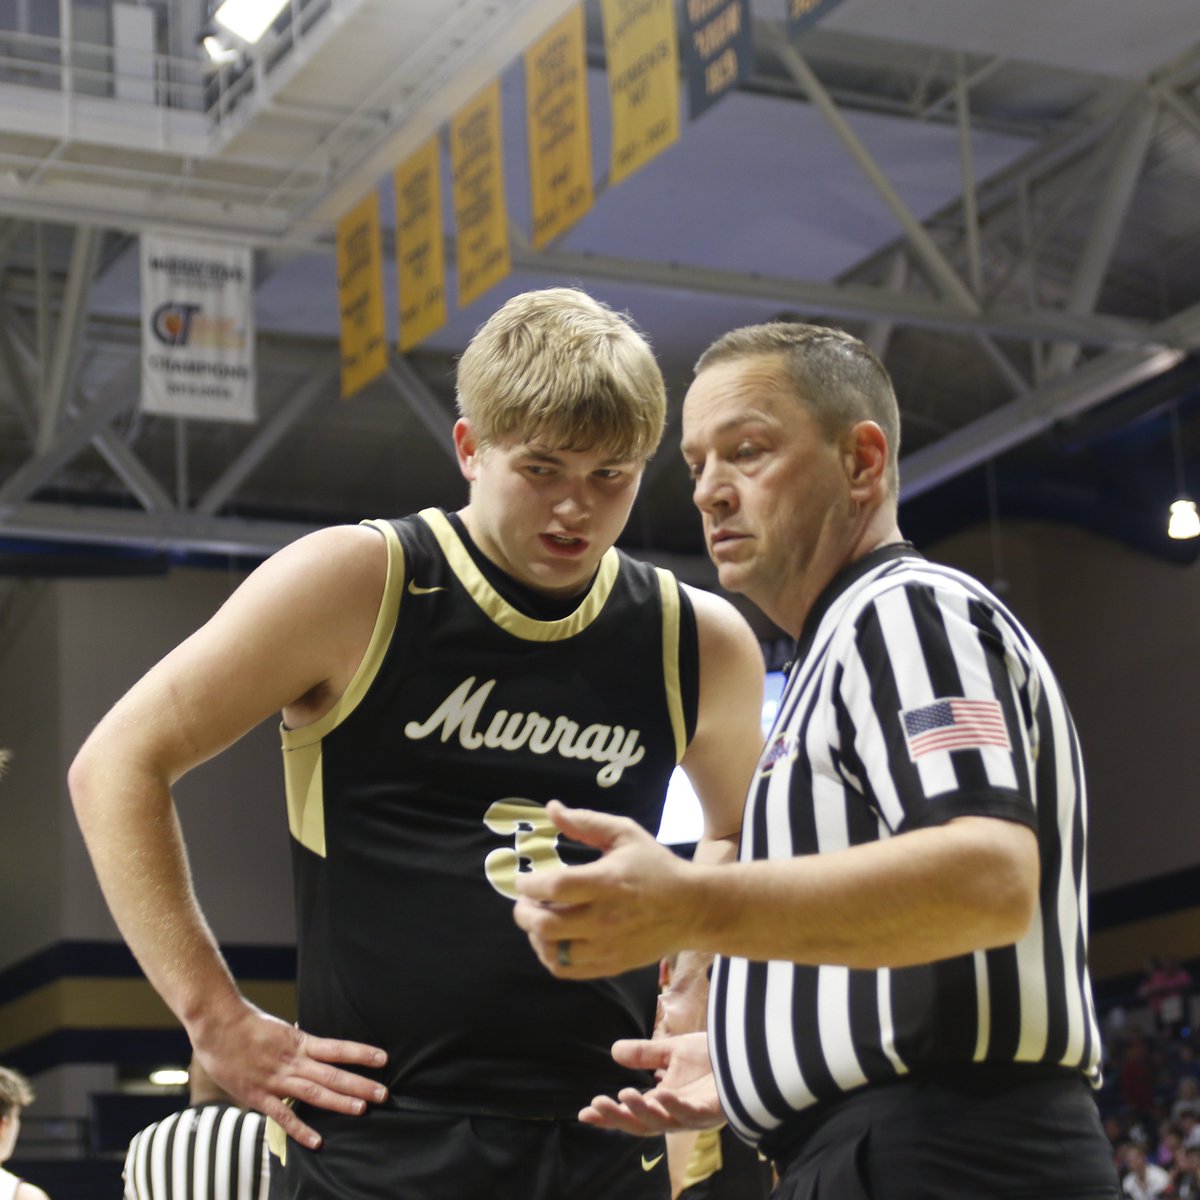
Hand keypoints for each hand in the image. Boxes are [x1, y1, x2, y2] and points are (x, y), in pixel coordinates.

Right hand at [190, 999, 387, 1148]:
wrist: (218, 1026)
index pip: (338, 1048)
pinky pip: (283, 1116)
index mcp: (300, 1042)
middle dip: (360, 1084)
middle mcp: (293, 1061)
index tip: (383, 1059)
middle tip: (384, 1094)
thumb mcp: (280, 1030)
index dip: (362, 1054)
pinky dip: (301, 1129)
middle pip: (332, 1074)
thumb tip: (316, 1047)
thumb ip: (298, 1043)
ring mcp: (276, 1080)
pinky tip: (318, 1141)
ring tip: (363, 1109)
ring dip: (340, 1103)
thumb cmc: (248, 1025)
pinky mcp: (258, 1097)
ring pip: (314, 1094)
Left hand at [512, 801, 695, 978]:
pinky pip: (566, 970)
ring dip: (534, 935)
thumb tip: (551, 809)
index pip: (554, 887)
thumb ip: (586, 821)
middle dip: (523, 912)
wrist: (690, 908)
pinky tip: (552, 940)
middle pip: (545, 925)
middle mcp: (604, 918)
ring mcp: (607, 946)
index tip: (523, 879)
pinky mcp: (610, 965)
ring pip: (551, 952)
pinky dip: (549, 956)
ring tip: (538, 918)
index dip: (529, 884)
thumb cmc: (655, 867)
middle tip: (524, 901)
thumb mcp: (625, 834)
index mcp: (607, 882)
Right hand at [579, 1032, 722, 1133]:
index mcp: (665, 1102)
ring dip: (642, 1111)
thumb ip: (646, 1054)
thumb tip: (614, 1052)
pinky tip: (661, 1094)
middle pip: (642, 1124)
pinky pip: (691, 1113)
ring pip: (663, 1122)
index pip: (632, 1113)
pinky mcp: (713, 1110)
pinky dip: (675, 1105)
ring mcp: (694, 1114)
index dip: (609, 1115)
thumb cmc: (713, 1057)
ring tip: (623, 1095)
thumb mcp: (672, 1052)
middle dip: (618, 1117)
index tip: (584, 1113)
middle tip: (596, 1105)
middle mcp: (676, 1114)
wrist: (746, 1052)